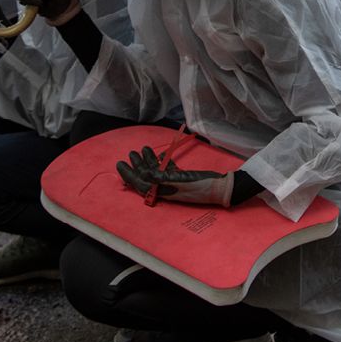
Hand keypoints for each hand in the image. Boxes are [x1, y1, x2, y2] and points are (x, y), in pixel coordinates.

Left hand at [116, 146, 233, 206]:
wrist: (221, 188)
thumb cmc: (202, 186)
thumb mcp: (182, 181)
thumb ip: (163, 178)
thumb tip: (145, 176)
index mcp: (164, 192)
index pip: (141, 184)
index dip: (129, 175)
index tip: (120, 164)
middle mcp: (166, 189)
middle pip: (146, 177)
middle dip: (136, 165)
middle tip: (130, 153)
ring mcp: (173, 183)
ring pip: (155, 172)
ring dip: (147, 161)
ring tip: (141, 149)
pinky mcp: (181, 178)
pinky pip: (166, 169)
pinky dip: (160, 161)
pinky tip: (157, 154)